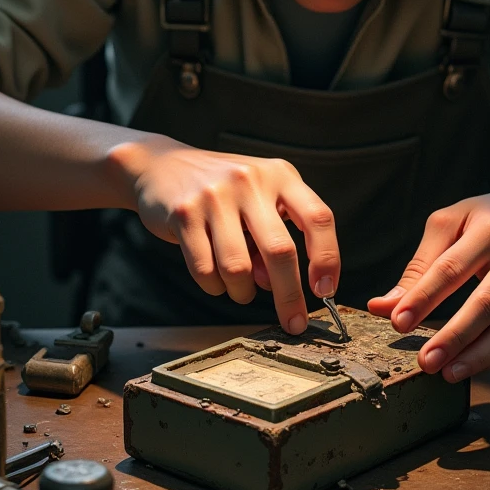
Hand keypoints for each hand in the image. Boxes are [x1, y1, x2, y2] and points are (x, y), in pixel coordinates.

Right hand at [107, 136, 339, 333]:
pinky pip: (205, 270)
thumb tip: (278, 284)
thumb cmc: (222, 190)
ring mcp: (215, 195)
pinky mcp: (184, 213)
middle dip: (289, 296)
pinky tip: (214, 277)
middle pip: (280, 251)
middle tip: (294, 323)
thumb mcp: (258, 200)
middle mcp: (250, 181)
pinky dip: (214, 286)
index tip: (325, 290)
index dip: (327, 257)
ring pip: (238, 268)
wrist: (162, 166)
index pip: (318, 217)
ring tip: (239, 288)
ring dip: (242, 292)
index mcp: (279, 175)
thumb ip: (276, 236)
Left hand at [368, 179, 489, 381]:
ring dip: (477, 356)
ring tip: (446, 372)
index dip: (423, 297)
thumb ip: (419, 264)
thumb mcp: (452, 223)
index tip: (397, 322)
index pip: (451, 268)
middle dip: (453, 336)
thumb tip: (382, 306)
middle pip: (484, 303)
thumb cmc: (489, 219)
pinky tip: (470, 366)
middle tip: (425, 361)